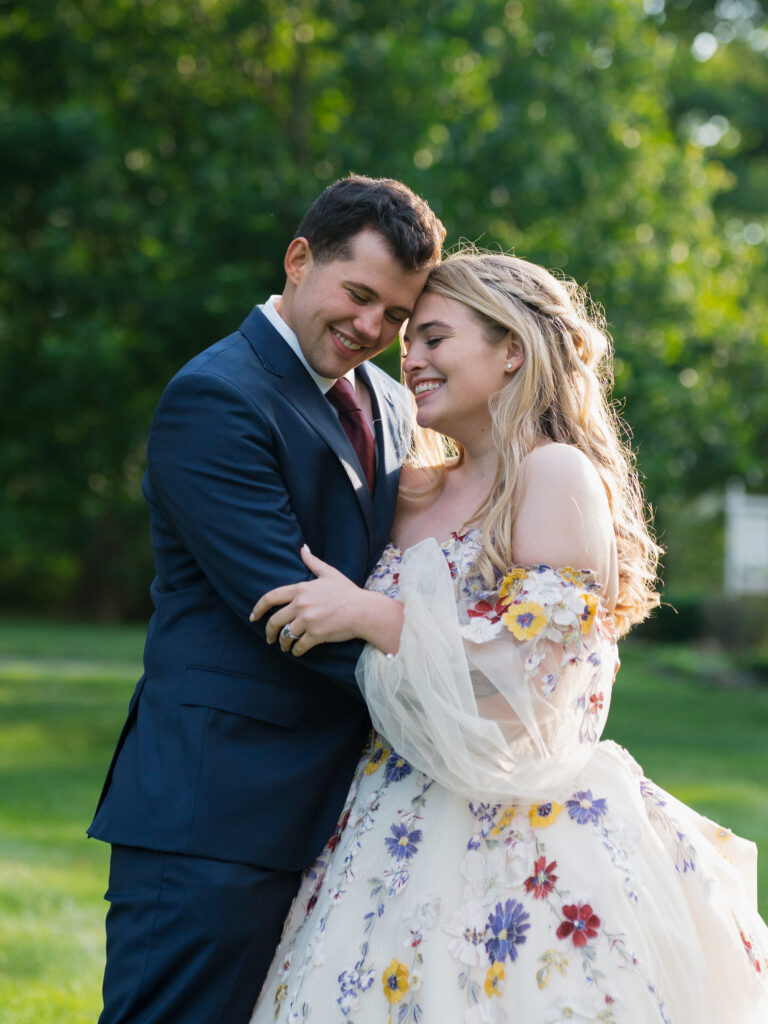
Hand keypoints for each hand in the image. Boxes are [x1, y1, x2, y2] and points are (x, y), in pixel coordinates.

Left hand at [251, 546, 395, 656]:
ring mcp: (308, 620)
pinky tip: (297, 651)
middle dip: (269, 632)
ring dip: (283, 643)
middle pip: (274, 621)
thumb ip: (313, 562)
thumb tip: (303, 548)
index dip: (258, 608)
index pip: (271, 597)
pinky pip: (299, 646)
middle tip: (269, 638)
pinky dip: (296, 651)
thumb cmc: (348, 592)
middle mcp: (301, 605)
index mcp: (301, 589)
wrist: (364, 610)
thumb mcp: (330, 573)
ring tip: (285, 646)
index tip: (253, 616)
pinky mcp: (316, 635)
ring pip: (285, 635)